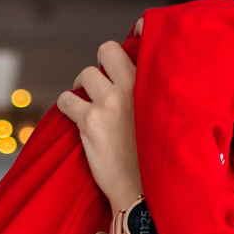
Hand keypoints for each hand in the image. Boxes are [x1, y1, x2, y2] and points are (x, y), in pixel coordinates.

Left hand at [56, 39, 143, 208]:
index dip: (127, 42)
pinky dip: (66, 107)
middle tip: (100, 87)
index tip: (122, 51)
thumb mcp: (167, 121)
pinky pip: (66, 100)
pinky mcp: (89, 122)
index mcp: (153, 84)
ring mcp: (108, 104)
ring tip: (87, 106)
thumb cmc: (158, 158)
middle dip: (101, 66)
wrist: (145, 191)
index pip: (138, 43)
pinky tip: (75, 119)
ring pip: (84, 75)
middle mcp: (131, 88)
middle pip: (105, 51)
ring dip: (82, 88)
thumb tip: (149, 91)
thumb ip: (158, 97)